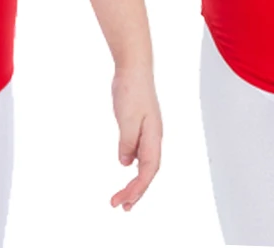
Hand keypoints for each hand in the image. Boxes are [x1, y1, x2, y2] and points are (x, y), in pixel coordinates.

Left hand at [109, 63, 161, 210]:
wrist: (134, 67)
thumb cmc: (132, 90)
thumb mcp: (127, 118)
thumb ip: (127, 143)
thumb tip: (125, 164)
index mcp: (154, 137)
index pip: (148, 171)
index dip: (138, 189)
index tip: (125, 202)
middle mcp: (154, 137)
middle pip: (148, 171)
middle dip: (136, 191)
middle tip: (119, 206)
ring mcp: (148, 131)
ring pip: (144, 163)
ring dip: (134, 181)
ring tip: (122, 196)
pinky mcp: (140, 124)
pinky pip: (139, 151)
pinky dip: (132, 164)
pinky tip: (125, 166)